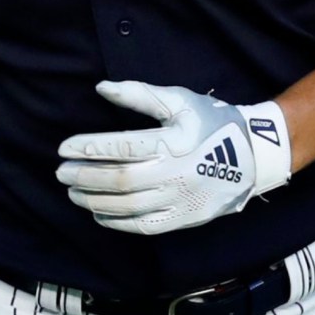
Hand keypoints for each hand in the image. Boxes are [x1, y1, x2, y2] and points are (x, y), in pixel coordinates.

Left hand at [56, 81, 291, 234]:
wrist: (254, 155)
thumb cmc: (211, 122)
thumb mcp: (179, 101)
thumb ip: (139, 95)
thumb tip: (101, 88)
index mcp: (173, 142)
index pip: (121, 147)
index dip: (89, 148)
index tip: (64, 147)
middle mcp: (175, 174)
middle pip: (119, 180)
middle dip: (84, 176)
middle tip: (60, 172)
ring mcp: (180, 200)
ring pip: (128, 206)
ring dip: (94, 200)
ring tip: (72, 192)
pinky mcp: (184, 218)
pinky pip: (144, 226)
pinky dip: (116, 222)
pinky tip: (98, 213)